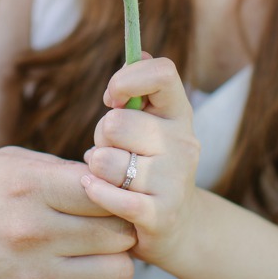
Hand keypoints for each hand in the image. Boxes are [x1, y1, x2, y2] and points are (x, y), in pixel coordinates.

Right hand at [0, 147, 135, 278]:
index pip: (108, 189)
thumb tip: (108, 176)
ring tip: (95, 246)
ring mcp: (32, 276)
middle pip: (120, 232)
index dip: (118, 189)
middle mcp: (32, 231)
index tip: (110, 190)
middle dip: (122, 224)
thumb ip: (58, 168)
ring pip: (117, 272)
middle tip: (109, 220)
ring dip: (113, 258)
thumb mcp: (4, 164)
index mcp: (27, 185)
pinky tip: (72, 267)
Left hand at [81, 56, 200, 270]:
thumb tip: (138, 50)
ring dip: (96, 168)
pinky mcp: (161, 214)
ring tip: (110, 176)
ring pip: (106, 160)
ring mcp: (175, 179)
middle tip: (111, 150)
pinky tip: (94, 190)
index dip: (126, 79)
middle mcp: (184, 142)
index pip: (162, 73)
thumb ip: (138, 89)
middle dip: (101, 137)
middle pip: (116, 122)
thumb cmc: (149, 164)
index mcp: (179, 113)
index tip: (111, 98)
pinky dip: (94, 191)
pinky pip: (109, 194)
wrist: (178, 228)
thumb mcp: (150, 124)